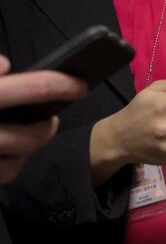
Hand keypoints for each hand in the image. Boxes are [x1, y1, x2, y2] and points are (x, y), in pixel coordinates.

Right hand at [0, 54, 82, 182]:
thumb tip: (5, 67)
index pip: (20, 90)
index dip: (54, 85)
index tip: (79, 83)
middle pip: (25, 138)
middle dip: (45, 128)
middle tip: (51, 118)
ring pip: (14, 164)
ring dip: (27, 149)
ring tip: (30, 133)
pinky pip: (1, 175)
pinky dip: (9, 164)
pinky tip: (9, 151)